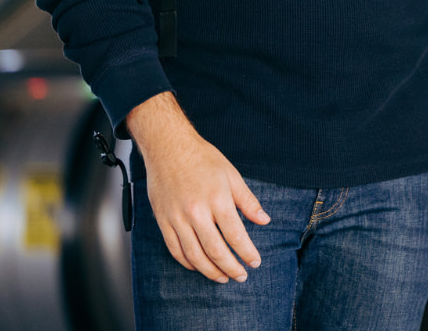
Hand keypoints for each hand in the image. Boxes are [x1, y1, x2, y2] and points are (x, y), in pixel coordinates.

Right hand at [127, 93, 269, 282]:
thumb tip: (264, 220)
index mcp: (218, 200)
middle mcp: (196, 212)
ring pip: (194, 255)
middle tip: (241, 276)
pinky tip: (199, 267)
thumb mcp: (232, 175)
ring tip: (222, 277)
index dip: (247, 253)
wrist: (169, 148)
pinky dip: (188, 263)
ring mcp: (177, 219)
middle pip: (216, 250)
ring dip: (210, 271)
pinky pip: (175, 250)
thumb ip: (248, 201)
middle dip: (231, 268)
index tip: (255, 262)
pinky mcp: (163, 221)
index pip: (236, 235)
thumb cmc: (203, 159)